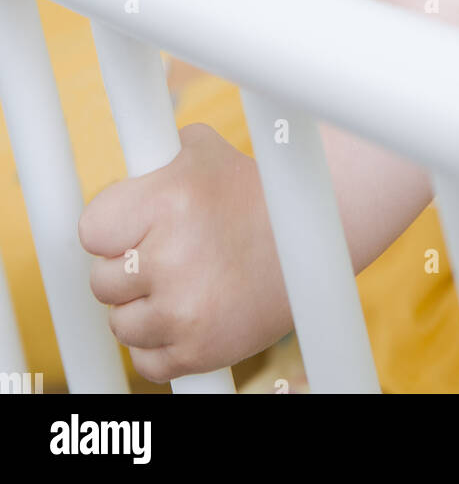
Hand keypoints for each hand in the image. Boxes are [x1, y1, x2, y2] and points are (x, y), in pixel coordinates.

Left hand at [78, 124, 292, 381]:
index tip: (134, 226)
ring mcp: (184, 310)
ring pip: (121, 323)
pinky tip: (189, 314)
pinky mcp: (199, 351)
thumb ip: (150, 157)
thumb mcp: (200, 152)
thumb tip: (116, 165)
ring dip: (143, 307)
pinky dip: (162, 344)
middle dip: (129, 267)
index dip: (111, 228)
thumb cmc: (249, 191)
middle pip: (102, 280)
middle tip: (165, 252)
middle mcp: (171, 257)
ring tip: (183, 281)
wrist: (312, 238)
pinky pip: (147, 361)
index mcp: (167, 200)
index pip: (91, 230)